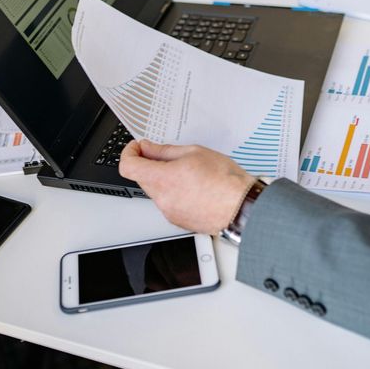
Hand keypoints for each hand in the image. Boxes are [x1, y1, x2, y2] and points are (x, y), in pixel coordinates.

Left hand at [119, 140, 254, 233]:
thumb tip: (147, 148)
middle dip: (149, 165)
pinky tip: (194, 187)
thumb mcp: (193, 152)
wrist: (242, 207)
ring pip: (156, 191)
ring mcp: (169, 212)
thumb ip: (164, 151)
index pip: (128, 167)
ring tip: (189, 172)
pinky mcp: (178, 220)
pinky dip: (174, 193)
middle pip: (142, 178)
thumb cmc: (224, 181)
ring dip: (164, 179)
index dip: (129, 153)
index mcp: (162, 179)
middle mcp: (162, 199)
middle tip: (167, 156)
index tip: (138, 148)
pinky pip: (168, 203)